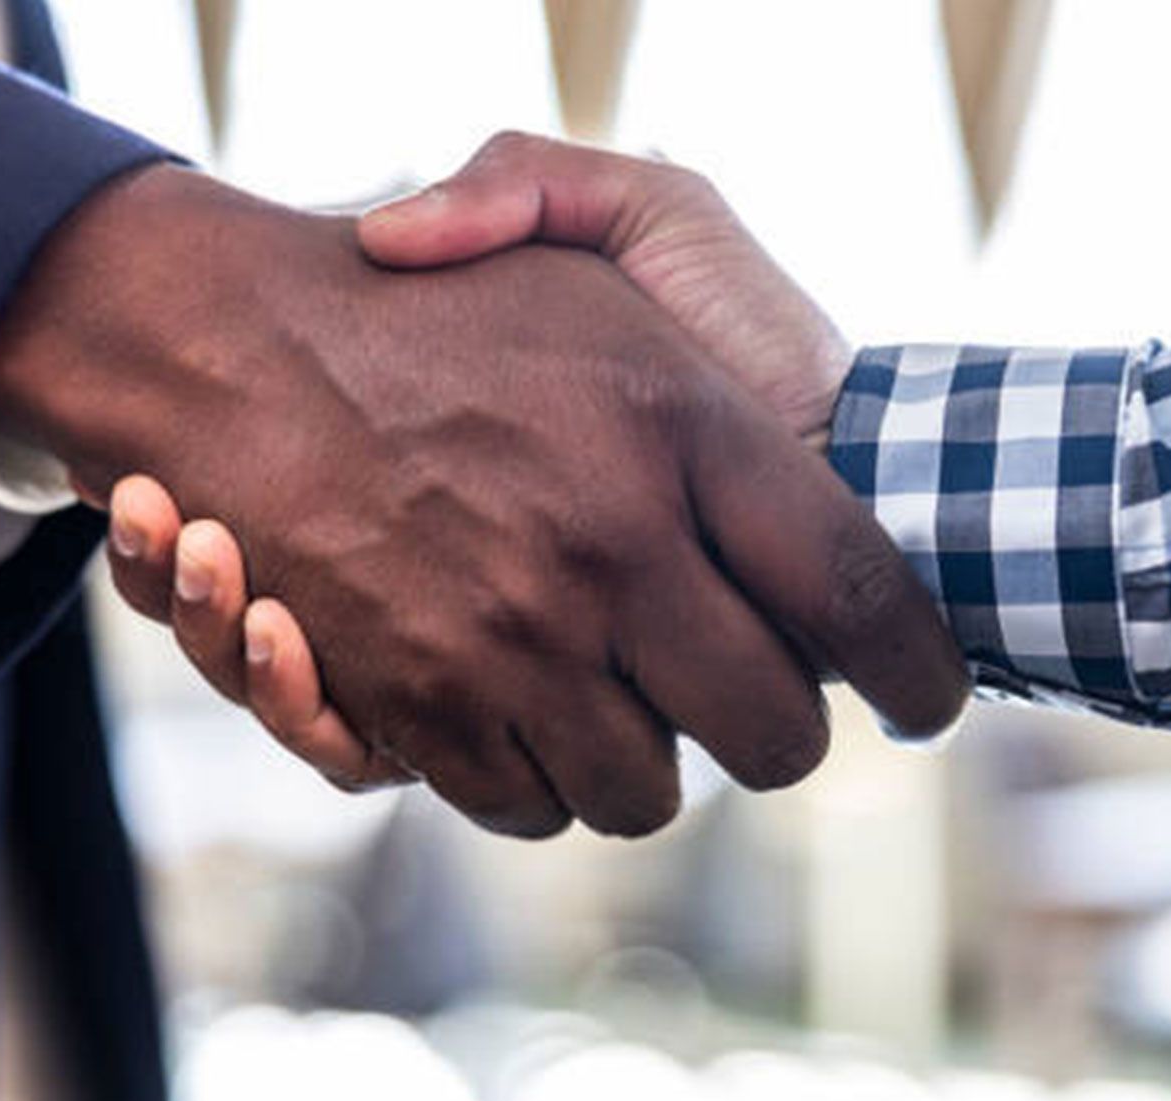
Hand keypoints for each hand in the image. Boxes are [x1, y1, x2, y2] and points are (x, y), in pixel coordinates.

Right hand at [0, 164, 965, 837]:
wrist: (240, 338)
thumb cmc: (464, 295)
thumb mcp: (614, 226)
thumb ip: (752, 330)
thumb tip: (822, 430)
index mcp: (686, 428)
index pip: (865, 596)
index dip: (920, 672)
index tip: (930, 700)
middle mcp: (613, 548)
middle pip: (773, 735)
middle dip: (779, 733)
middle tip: (751, 697)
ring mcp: (513, 638)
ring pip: (648, 794)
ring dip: (651, 760)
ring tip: (623, 692)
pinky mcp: (420, 704)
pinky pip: (529, 804)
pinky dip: (543, 777)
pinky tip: (532, 704)